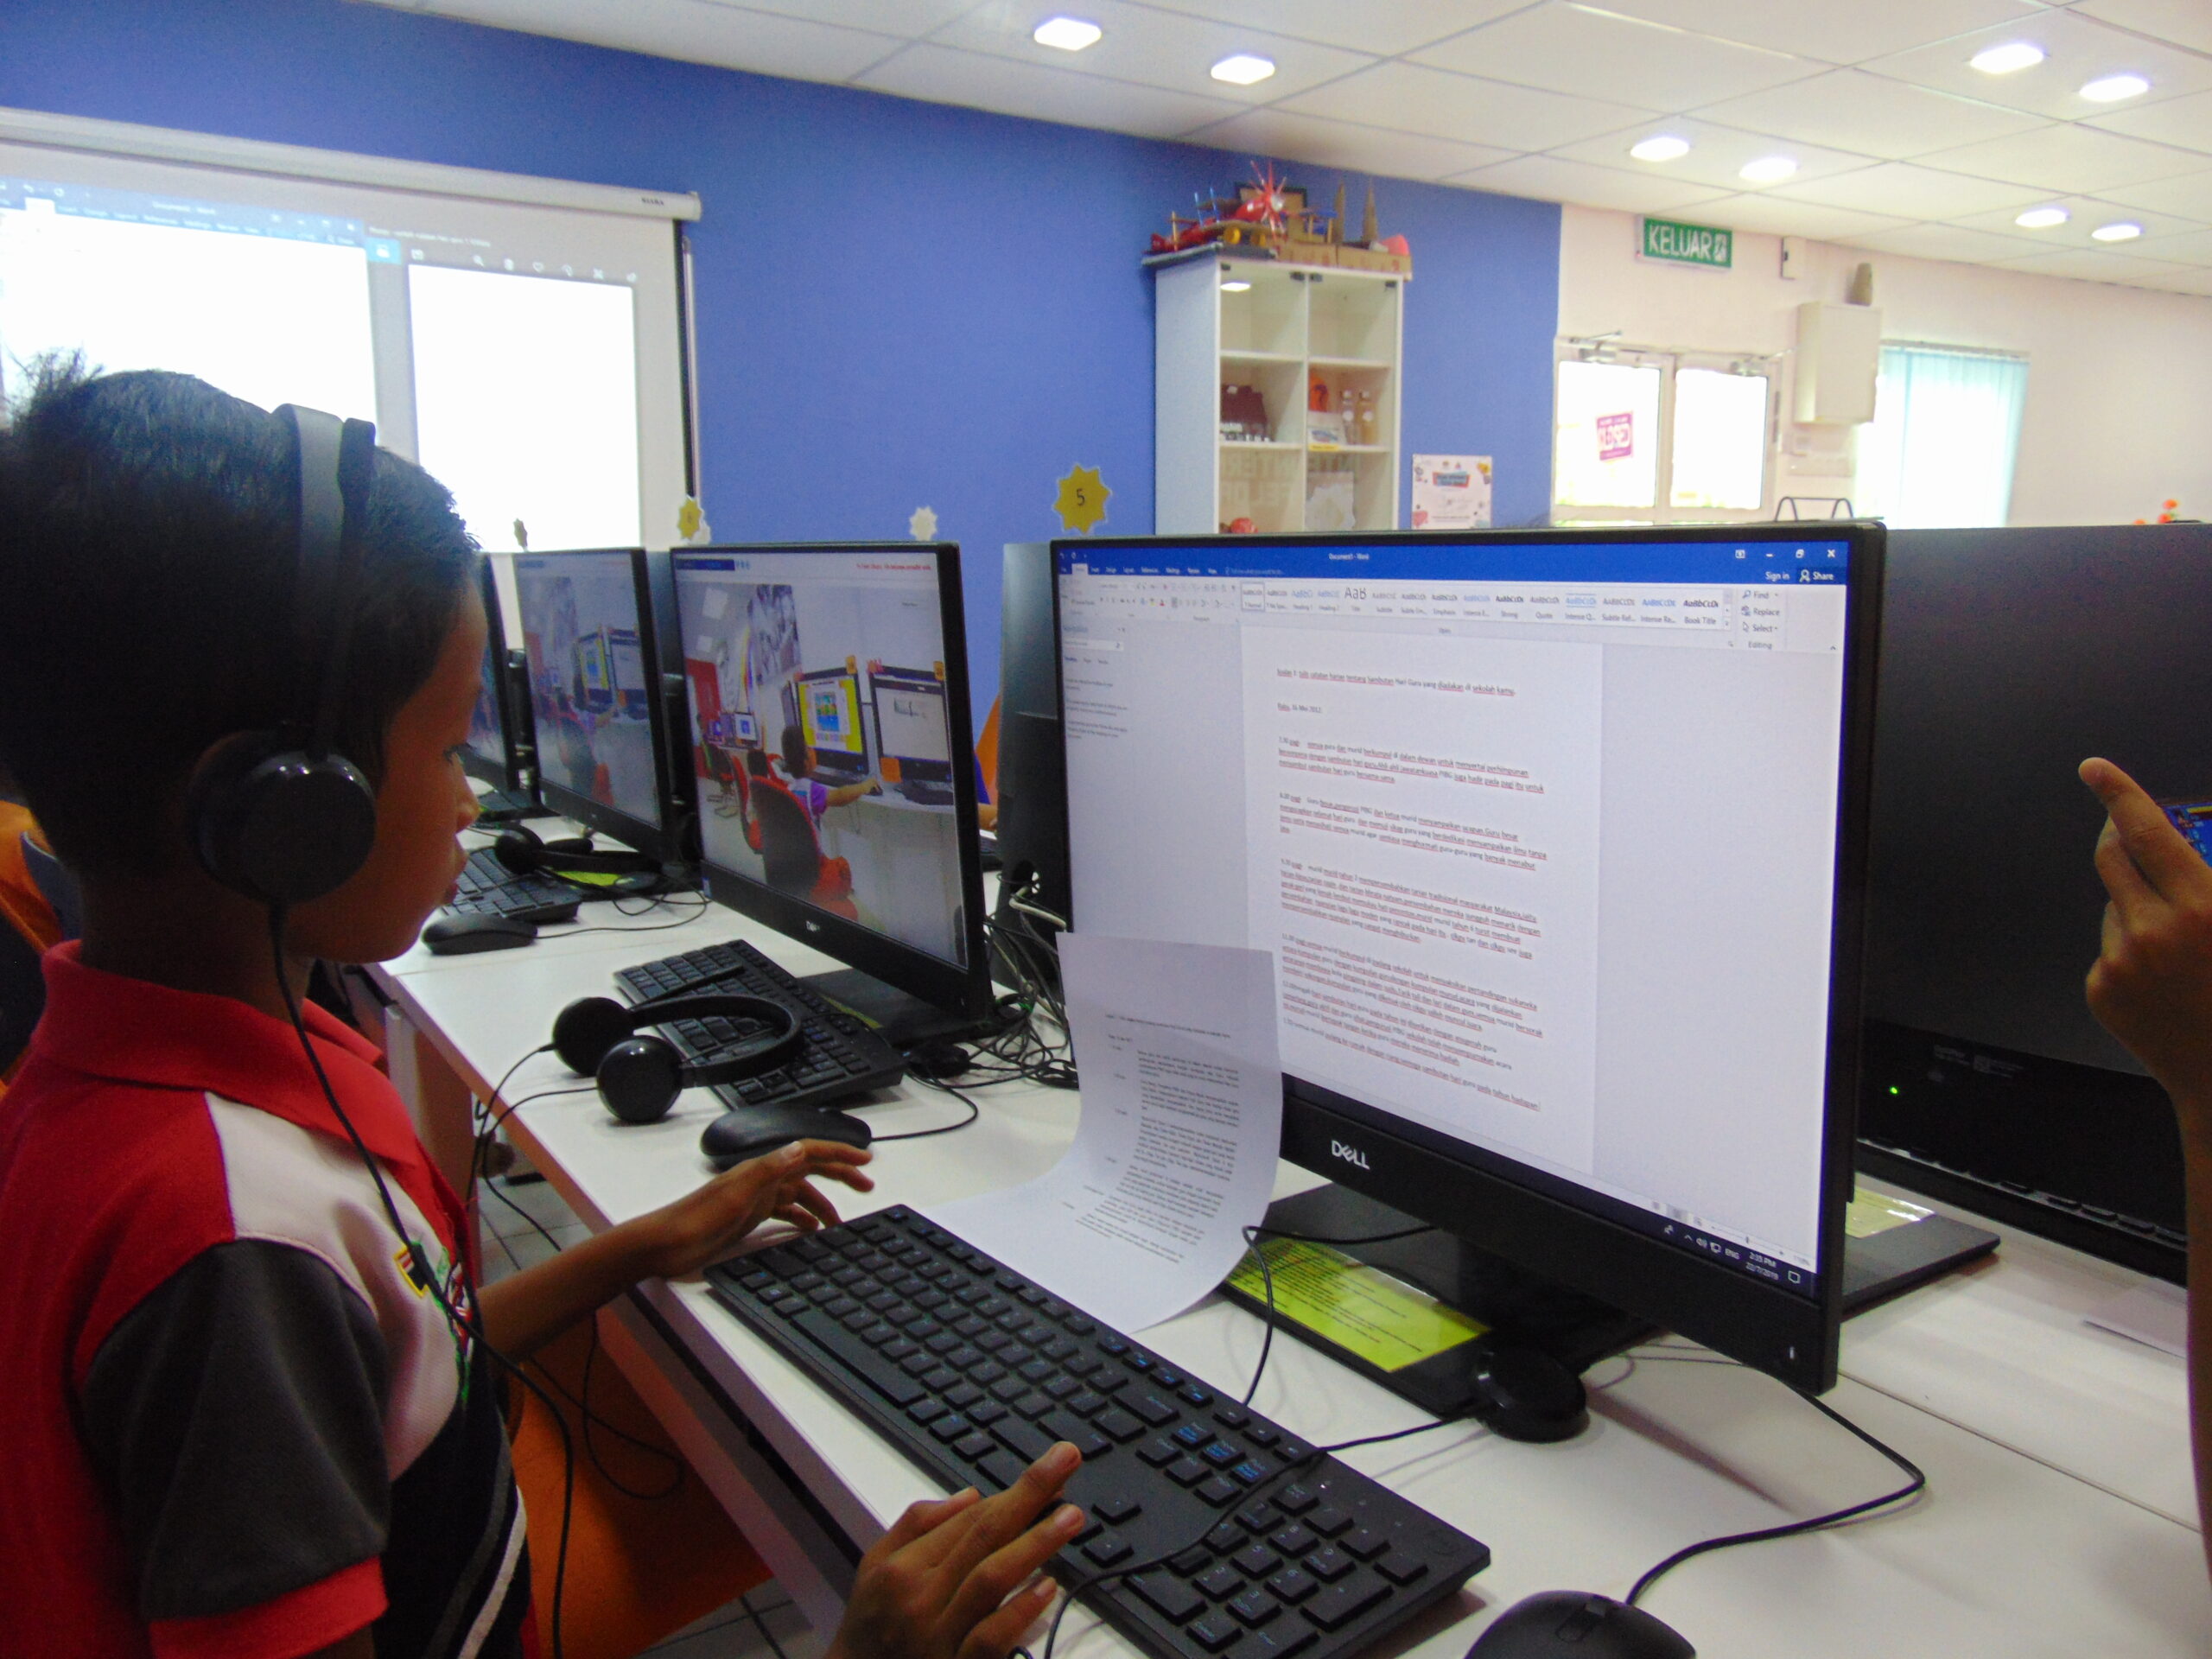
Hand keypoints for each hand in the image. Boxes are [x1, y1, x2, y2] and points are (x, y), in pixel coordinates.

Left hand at [623, 1139, 874, 1279]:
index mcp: (761, 1169)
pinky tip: (810, 1232)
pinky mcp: (749, 1218)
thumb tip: (801, 1148)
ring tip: (841, 1222)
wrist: (663, 1245)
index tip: (864, 1160)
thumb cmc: (692, 1220)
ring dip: (823, 1204)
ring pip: (800, 1195)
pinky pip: (785, 1214)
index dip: (838, 1153)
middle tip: (866, 1185)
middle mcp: (761, 1180)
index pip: (807, 1152)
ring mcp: (756, 1199)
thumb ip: (770, 1170)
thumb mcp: (736, 1194)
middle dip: (839, 1174)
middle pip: (809, 1170)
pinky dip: (802, 1220)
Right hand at [828, 1444, 1086, 1658]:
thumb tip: (971, 1495)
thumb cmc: (871, 1626)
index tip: (1050, 1469)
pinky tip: (1047, 1587)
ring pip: (991, 1579)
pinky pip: (991, 1638)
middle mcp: (921, 1596)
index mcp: (902, 1566)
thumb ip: (917, 1524)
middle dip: (1029, 1495)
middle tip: (1067, 1462)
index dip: (1013, 1492)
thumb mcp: (874, 1566)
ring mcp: (940, 1636)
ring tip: (1070, 1516)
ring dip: (1034, 1543)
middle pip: (983, 1535)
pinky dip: (1019, 1612)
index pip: (968, 1519)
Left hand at [2081, 758, 2211, 1139]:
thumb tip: (2189, 848)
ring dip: (2138, 908)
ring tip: (2182, 950)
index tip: (2094, 768)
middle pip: (2112, 857)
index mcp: (2202, 909)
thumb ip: (2206, 876)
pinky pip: (2109, 948)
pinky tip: (2164, 981)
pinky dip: (2130, 951)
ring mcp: (2119, 963)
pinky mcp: (2099, 990)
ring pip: (2115, 906)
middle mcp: (2152, 932)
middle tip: (2134, 837)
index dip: (2119, 794)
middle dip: (2119, 838)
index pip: (2148, 833)